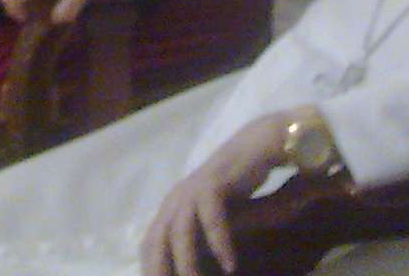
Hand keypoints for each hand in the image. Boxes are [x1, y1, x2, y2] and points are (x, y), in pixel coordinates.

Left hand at [140, 111, 294, 275]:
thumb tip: (193, 270)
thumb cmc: (237, 187)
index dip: (151, 269)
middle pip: (156, 242)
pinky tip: (230, 265)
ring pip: (180, 231)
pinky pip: (211, 218)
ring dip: (187, 262)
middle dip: (160, 271)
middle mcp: (175, 198)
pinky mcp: (213, 182)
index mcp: (170, 207)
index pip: (149, 245)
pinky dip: (219, 243)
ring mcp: (192, 189)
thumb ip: (200, 240)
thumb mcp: (213, 219)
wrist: (259, 145)